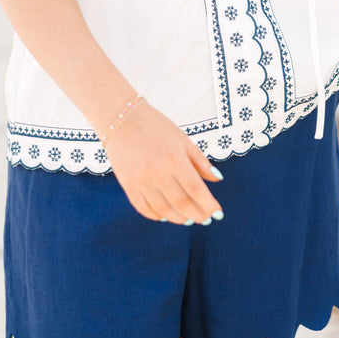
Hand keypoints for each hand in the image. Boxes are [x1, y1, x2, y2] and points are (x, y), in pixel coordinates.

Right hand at [104, 100, 223, 224]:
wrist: (120, 117)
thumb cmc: (154, 125)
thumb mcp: (182, 138)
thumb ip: (200, 160)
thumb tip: (218, 179)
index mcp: (174, 158)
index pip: (196, 189)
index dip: (208, 204)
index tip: (218, 212)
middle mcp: (157, 172)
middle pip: (182, 204)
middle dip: (198, 215)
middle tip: (207, 219)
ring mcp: (141, 181)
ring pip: (164, 211)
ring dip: (179, 218)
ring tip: (189, 219)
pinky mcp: (127, 185)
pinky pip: (144, 209)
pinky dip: (157, 216)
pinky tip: (166, 216)